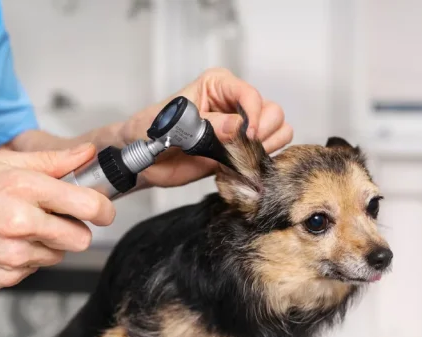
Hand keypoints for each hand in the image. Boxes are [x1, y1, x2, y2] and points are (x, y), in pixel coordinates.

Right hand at [0, 144, 114, 289]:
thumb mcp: (2, 163)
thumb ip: (51, 160)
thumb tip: (87, 153)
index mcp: (24, 188)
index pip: (87, 205)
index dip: (103, 208)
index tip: (102, 210)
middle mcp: (20, 222)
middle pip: (81, 238)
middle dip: (74, 230)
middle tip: (55, 220)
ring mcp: (13, 253)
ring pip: (59, 255)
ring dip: (48, 244)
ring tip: (21, 229)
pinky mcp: (6, 276)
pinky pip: (35, 269)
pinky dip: (26, 259)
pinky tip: (6, 244)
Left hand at [119, 68, 293, 187]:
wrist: (142, 159)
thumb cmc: (150, 131)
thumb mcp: (175, 124)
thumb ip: (208, 125)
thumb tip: (238, 127)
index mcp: (218, 85)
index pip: (250, 94)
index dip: (253, 115)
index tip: (246, 135)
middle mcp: (234, 103)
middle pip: (273, 112)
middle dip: (263, 133)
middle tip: (242, 149)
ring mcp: (241, 128)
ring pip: (278, 131)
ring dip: (266, 148)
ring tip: (239, 158)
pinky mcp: (242, 151)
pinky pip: (270, 153)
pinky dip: (262, 162)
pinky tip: (239, 167)